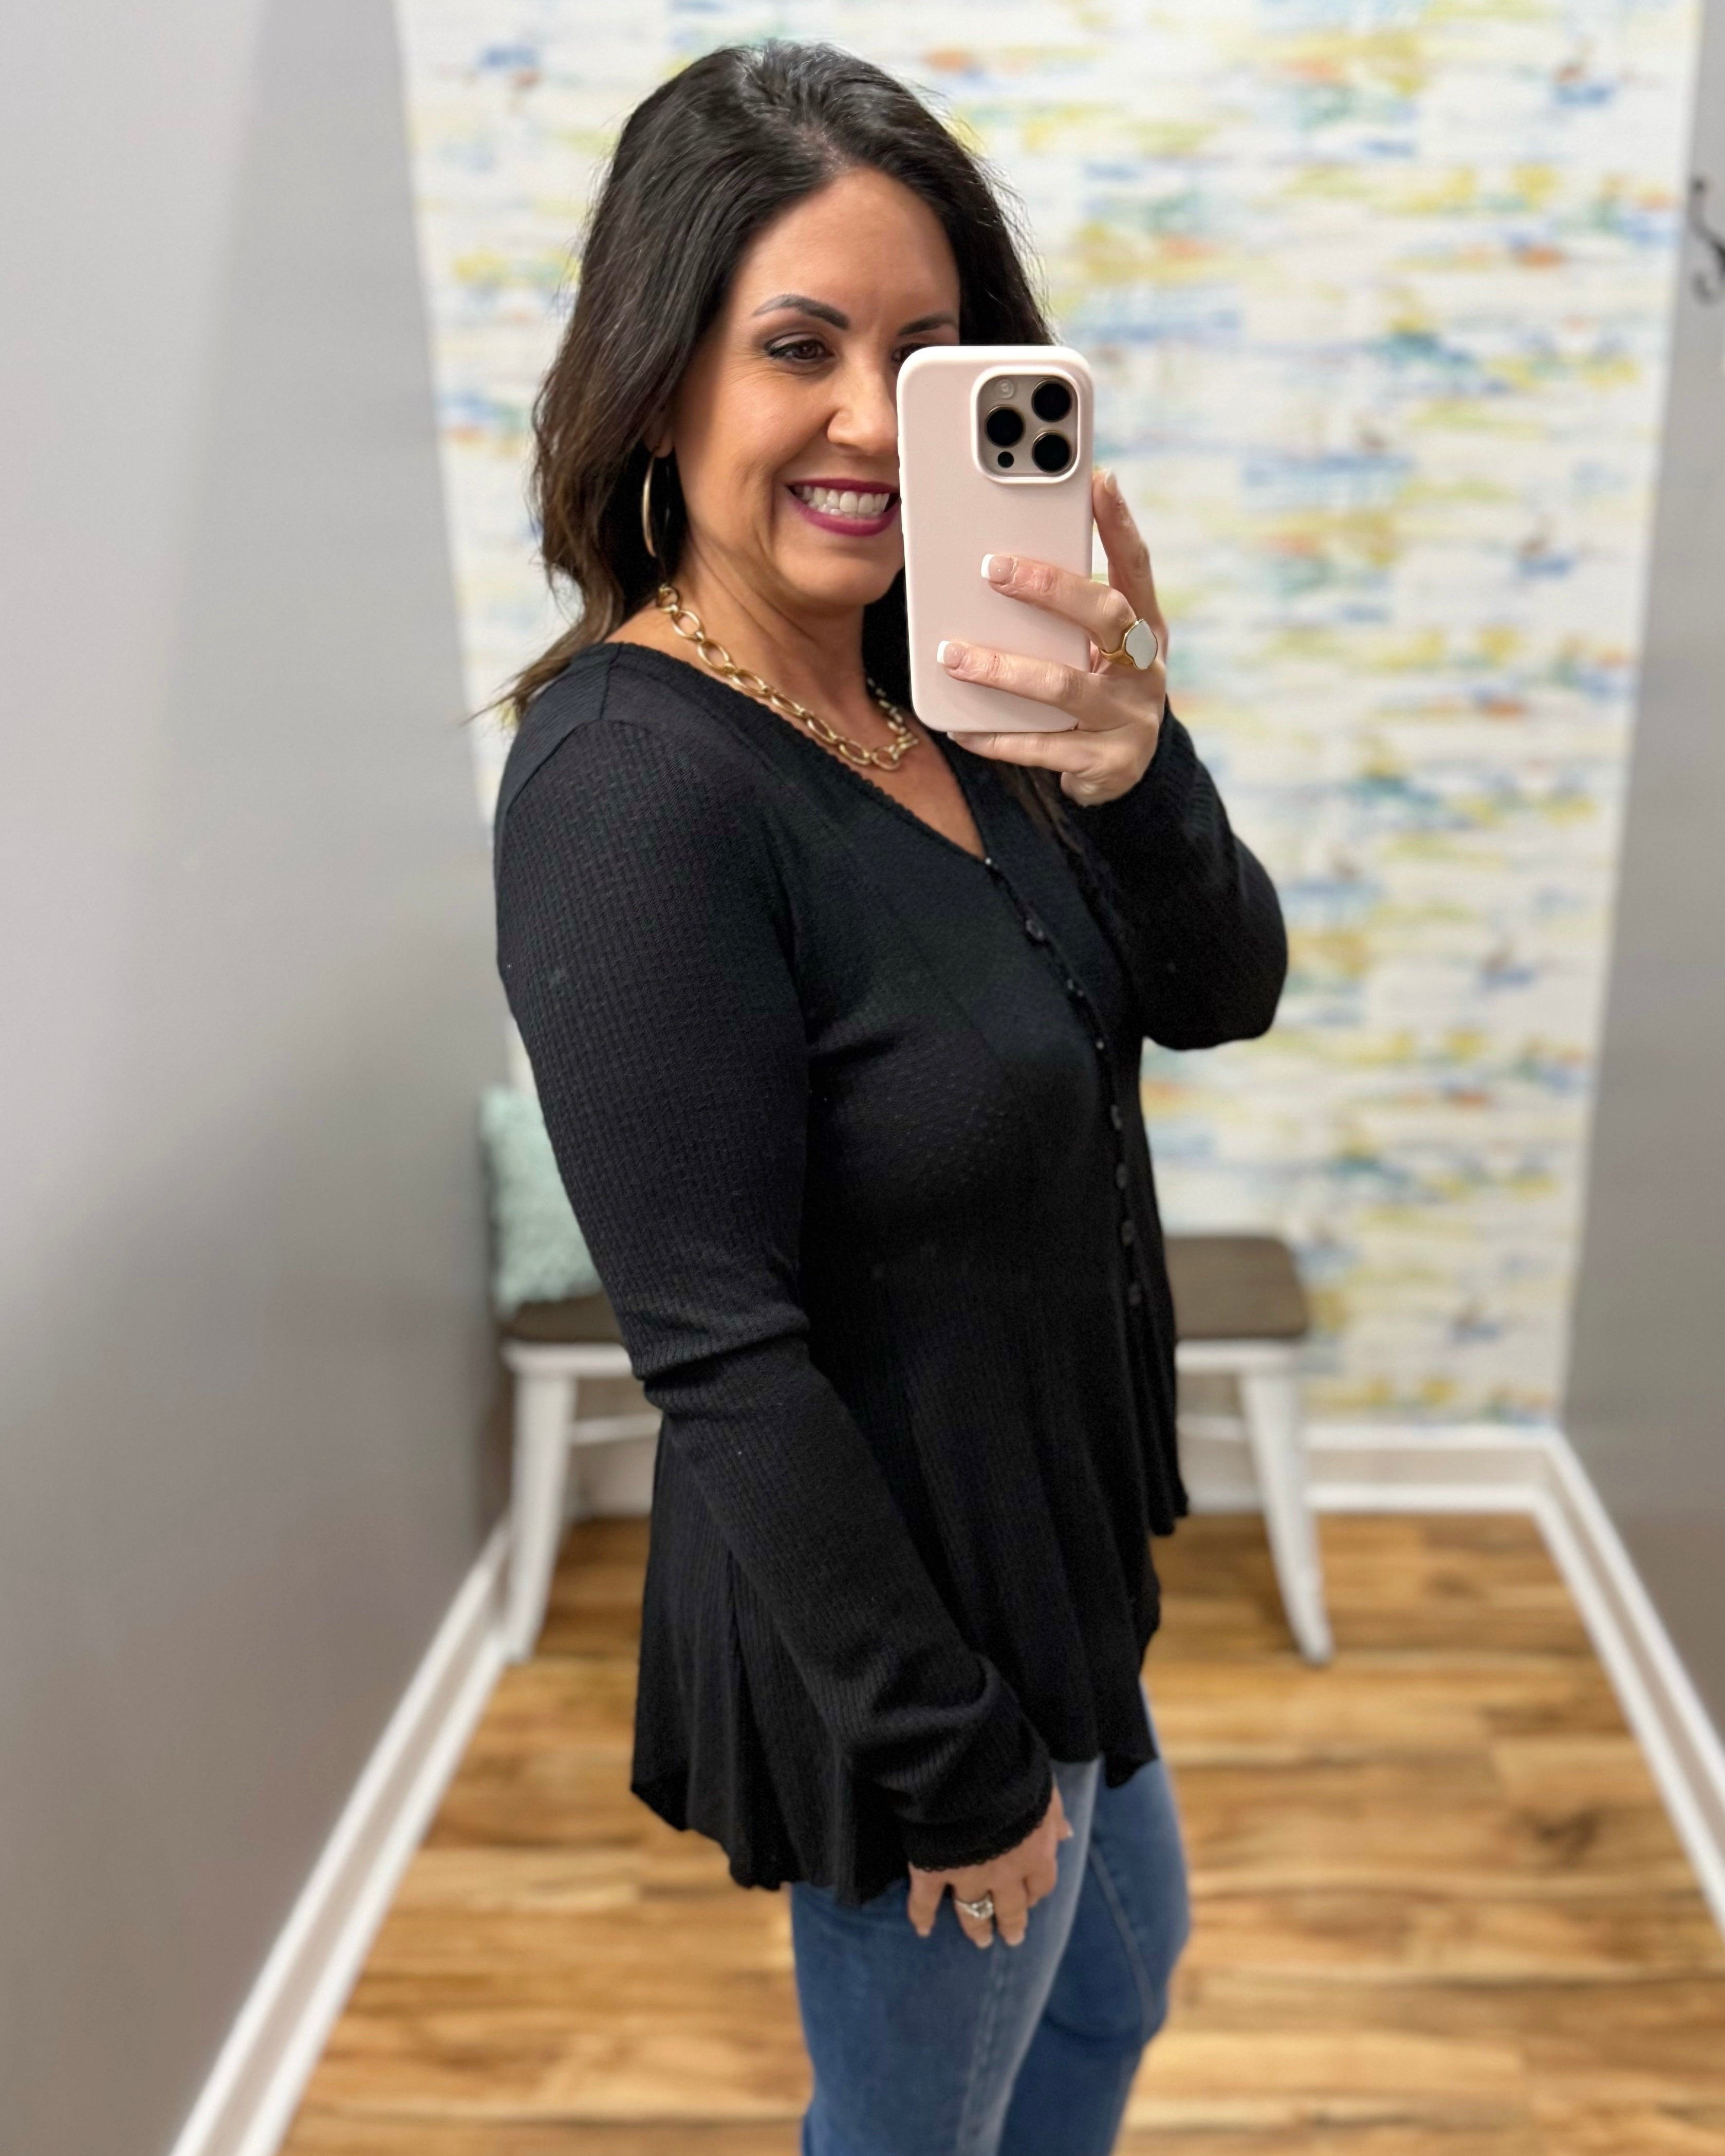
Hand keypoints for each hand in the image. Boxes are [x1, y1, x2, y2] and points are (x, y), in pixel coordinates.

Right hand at [906, 1782, 1073, 1948]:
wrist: (971, 1771)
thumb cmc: (1013, 1773)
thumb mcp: (1045, 1791)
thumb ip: (1054, 1816)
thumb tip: (1067, 1835)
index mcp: (1034, 1852)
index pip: (1041, 1884)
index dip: (1035, 1893)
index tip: (1031, 1900)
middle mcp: (1005, 1872)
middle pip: (1011, 1907)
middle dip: (1012, 1923)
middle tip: (1012, 1938)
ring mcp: (968, 1875)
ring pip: (973, 1910)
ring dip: (977, 1927)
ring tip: (980, 1939)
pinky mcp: (934, 1871)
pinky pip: (926, 1901)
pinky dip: (922, 1916)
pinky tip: (923, 1929)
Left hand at [937, 469, 1169, 807]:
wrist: (1126, 772)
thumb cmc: (1096, 690)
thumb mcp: (1093, 649)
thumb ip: (1065, 613)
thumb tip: (998, 560)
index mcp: (1143, 628)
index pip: (1135, 568)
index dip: (1120, 524)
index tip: (1099, 480)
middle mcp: (1144, 668)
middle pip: (1106, 615)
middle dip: (1050, 588)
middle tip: (994, 567)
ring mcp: (1129, 717)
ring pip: (1064, 686)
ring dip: (1003, 669)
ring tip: (953, 656)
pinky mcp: (1106, 763)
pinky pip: (1043, 747)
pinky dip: (997, 737)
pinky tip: (961, 727)